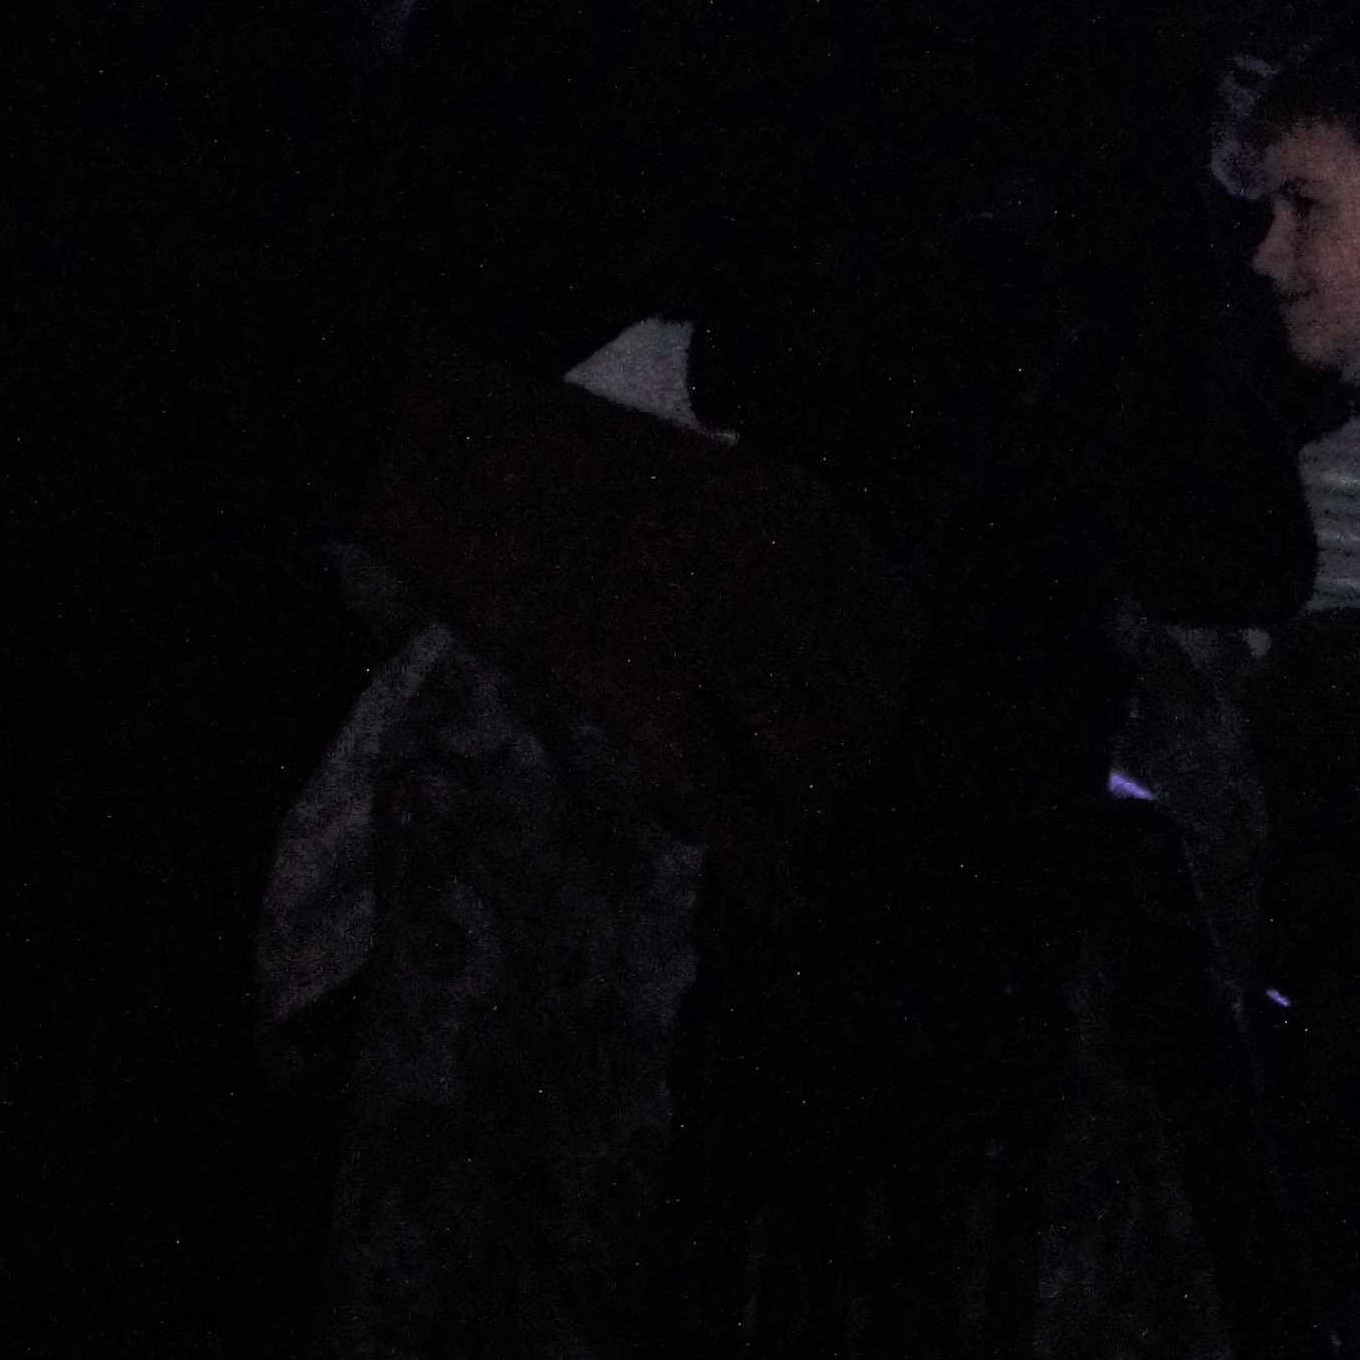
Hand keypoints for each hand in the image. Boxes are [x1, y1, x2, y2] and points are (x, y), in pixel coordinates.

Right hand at [358, 348, 917, 880]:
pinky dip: (758, 866)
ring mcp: (714, 631)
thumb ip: (763, 558)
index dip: (881, 694)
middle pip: (866, 709)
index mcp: (804, 515)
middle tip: (791, 788)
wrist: (458, 453)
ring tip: (750, 814)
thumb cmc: (563, 469)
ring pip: (813, 761)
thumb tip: (794, 650)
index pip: (900, 634)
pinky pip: (724, 801)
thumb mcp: (709, 488)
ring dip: (795, 807)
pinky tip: (778, 906)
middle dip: (839, 766)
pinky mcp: (639, 689)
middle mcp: (780, 573)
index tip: (850, 723)